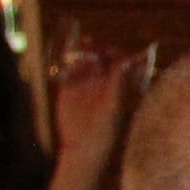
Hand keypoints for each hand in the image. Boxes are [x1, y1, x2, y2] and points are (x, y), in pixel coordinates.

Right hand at [48, 47, 145, 189]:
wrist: (83, 147)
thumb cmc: (106, 131)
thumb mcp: (113, 106)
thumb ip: (118, 85)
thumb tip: (125, 63)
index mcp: (118, 85)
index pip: (119, 62)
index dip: (115, 54)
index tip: (109, 51)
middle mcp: (102, 82)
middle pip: (101, 57)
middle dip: (96, 48)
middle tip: (90, 42)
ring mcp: (85, 84)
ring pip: (83, 61)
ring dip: (81, 51)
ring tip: (78, 45)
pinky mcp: (68, 88)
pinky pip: (67, 70)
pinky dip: (65, 61)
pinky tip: (63, 55)